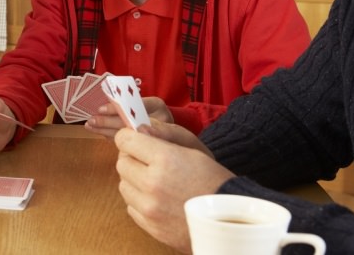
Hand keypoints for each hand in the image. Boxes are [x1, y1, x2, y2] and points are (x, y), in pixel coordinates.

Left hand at [84, 96, 172, 138]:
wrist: (175, 132)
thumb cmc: (154, 112)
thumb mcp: (146, 102)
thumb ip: (129, 100)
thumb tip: (105, 101)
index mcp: (157, 105)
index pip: (132, 105)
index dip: (116, 108)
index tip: (100, 109)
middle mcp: (159, 121)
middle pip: (129, 122)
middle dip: (108, 122)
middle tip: (91, 121)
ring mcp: (157, 137)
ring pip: (127, 135)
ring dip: (106, 131)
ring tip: (90, 127)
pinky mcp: (152, 148)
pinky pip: (129, 145)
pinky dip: (113, 138)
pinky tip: (101, 134)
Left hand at [114, 121, 232, 251]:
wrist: (231, 219)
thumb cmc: (213, 178)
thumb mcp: (194, 147)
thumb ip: (164, 133)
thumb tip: (139, 128)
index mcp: (164, 160)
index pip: (125, 140)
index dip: (129, 137)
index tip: (136, 139)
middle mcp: (153, 184)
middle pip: (122, 163)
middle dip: (132, 159)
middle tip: (149, 161)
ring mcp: (150, 208)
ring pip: (123, 186)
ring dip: (134, 181)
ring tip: (156, 182)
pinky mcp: (150, 226)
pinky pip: (131, 206)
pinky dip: (140, 201)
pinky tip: (158, 199)